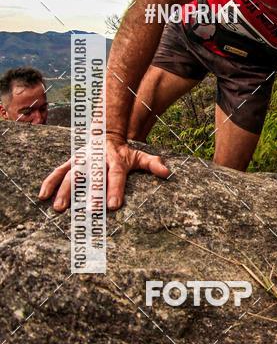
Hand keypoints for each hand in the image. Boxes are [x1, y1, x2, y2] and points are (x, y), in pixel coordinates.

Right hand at [38, 135, 170, 211]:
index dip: (115, 190)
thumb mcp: (140, 156)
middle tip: (89, 210)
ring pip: (72, 175)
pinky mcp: (71, 162)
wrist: (106, 132)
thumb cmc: (124, 152)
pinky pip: (58, 172)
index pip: (116, 176)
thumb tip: (167, 173)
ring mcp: (82, 160)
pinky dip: (49, 183)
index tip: (114, 206)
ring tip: (60, 208)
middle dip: (90, 193)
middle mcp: (97, 160)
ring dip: (65, 191)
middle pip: (93, 177)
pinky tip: (42, 196)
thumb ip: (153, 164)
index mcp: (115, 160)